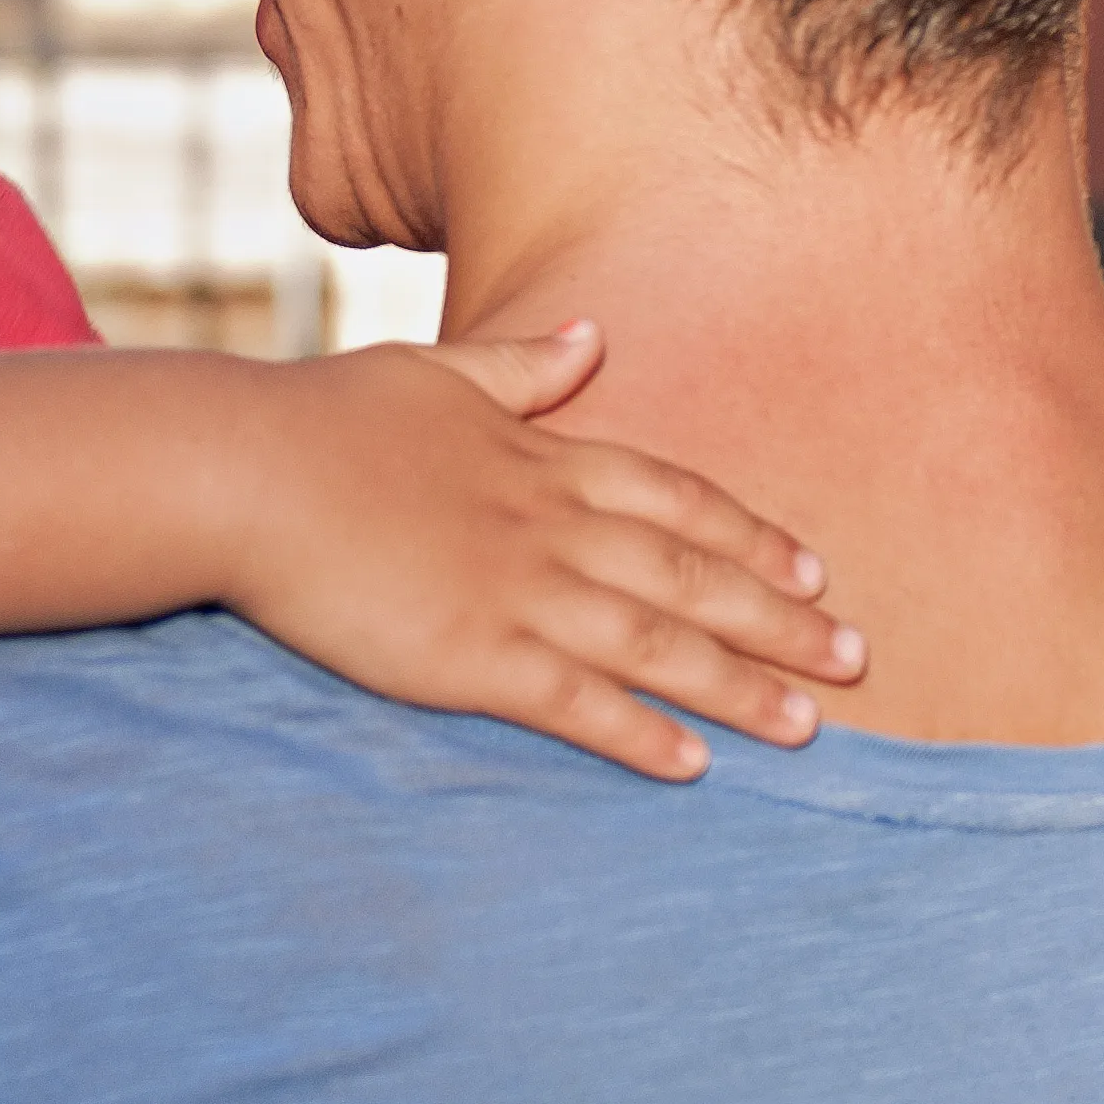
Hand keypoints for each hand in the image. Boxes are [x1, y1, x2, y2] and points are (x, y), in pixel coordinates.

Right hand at [217, 319, 862, 780]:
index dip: (751, 535)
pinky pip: (575, 702)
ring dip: (739, 686)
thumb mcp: (433, 371)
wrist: (242, 469)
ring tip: (808, 727)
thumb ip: (520, 364)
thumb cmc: (323, 416)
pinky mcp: (470, 656)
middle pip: (691, 576)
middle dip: (782, 619)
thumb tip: (593, 338)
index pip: (674, 498)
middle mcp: (548, 523)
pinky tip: (691, 765)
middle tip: (861, 659)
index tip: (817, 567)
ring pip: (655, 645)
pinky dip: (639, 734)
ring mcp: (515, 591)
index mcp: (540, 456)